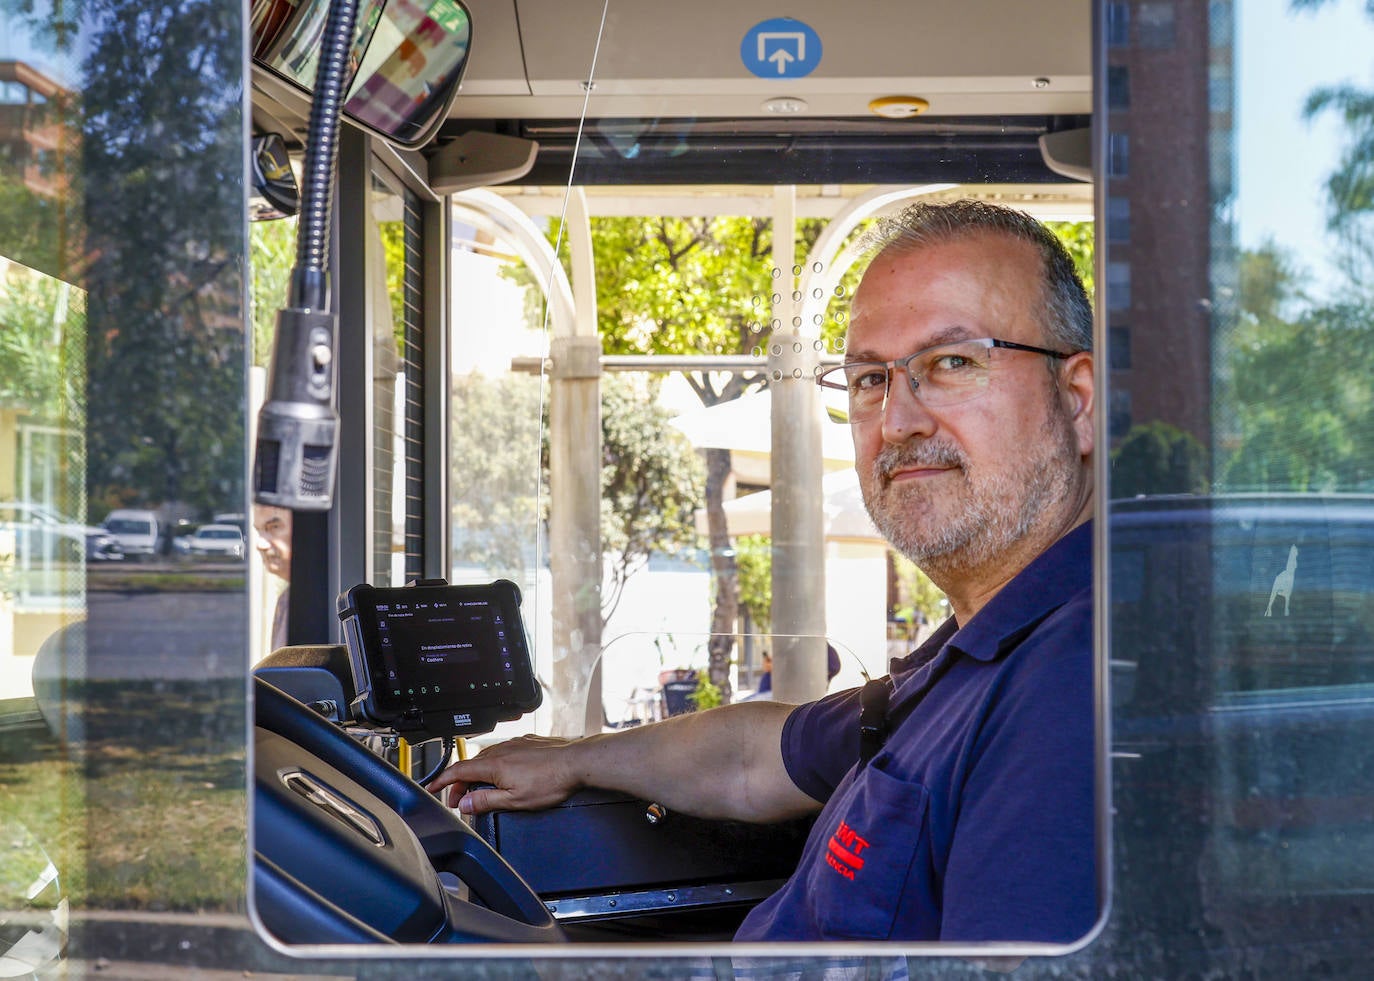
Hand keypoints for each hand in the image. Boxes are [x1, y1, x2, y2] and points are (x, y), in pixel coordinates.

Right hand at [426, 734, 580, 815]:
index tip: (433, 788)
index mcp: (494, 765)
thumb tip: (466, 803)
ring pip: (487, 759)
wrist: (577, 763)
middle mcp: (501, 750)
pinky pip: (503, 753)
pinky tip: (502, 774)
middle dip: (460, 783)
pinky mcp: (528, 743)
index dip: (443, 781)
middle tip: (459, 800)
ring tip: (479, 790)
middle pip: (471, 766)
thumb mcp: (515, 800)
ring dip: (477, 774)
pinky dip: (494, 765)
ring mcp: (515, 744)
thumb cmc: (551, 781)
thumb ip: (487, 801)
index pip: (458, 771)